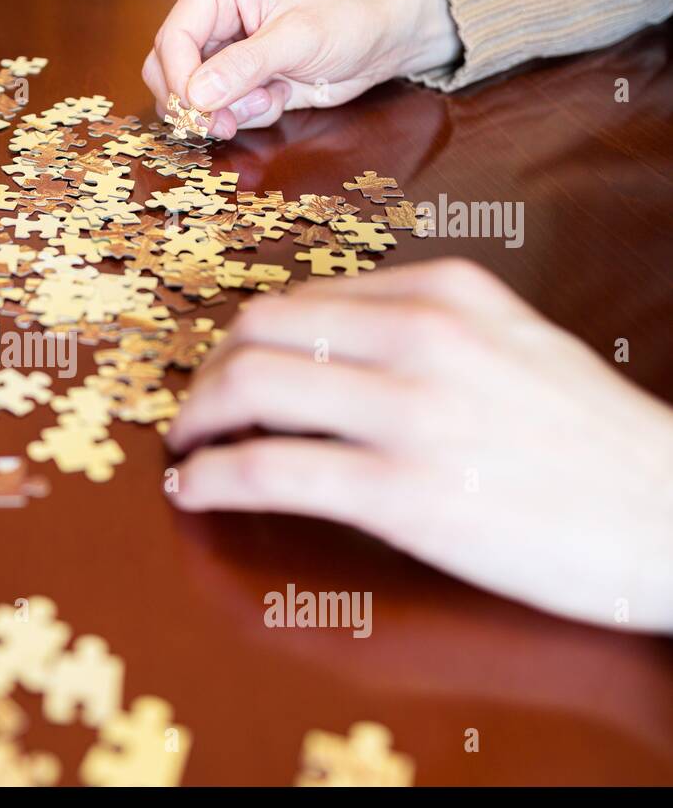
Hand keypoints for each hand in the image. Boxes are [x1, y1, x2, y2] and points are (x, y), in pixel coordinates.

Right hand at [143, 0, 460, 135]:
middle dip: (198, 102)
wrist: (374, 45)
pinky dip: (239, 117)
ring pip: (184, 96)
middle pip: (165, 69)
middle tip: (230, 121)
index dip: (180, 80)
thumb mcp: (299, 40)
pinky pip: (210, 110)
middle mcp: (210, 15)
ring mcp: (216, 49)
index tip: (201, 111)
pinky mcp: (227, 78)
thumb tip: (197, 93)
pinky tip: (274, 99)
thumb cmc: (346, 24)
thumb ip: (246, 65)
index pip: (173, 37)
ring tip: (268, 100)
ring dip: (222, 112)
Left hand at [166, 259, 672, 631]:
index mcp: (444, 292)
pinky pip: (267, 470)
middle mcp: (420, 335)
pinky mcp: (402, 491)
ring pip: (249, 388)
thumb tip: (325, 349)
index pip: (299, 301)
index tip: (222, 374)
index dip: (240, 341)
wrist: (671, 514)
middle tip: (192, 414)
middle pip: (256, 331)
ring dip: (194, 422)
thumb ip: (424, 331)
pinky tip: (193, 491)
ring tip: (183, 451)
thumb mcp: (511, 344)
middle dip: (205, 375)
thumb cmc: (589, 439)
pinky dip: (210, 478)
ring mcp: (409, 411)